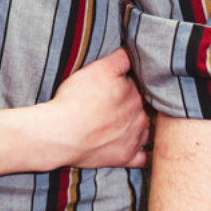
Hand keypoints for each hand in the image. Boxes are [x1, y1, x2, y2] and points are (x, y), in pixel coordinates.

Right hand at [47, 48, 152, 169]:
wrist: (62, 133)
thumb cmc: (76, 99)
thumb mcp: (98, 69)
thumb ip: (120, 59)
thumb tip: (133, 52)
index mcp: (133, 93)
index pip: (139, 85)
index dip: (130, 83)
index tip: (122, 85)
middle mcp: (139, 116)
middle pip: (145, 107)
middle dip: (138, 105)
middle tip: (123, 104)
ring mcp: (134, 139)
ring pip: (149, 131)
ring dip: (145, 127)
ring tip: (133, 124)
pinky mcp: (126, 157)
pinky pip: (145, 158)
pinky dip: (147, 155)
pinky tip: (144, 151)